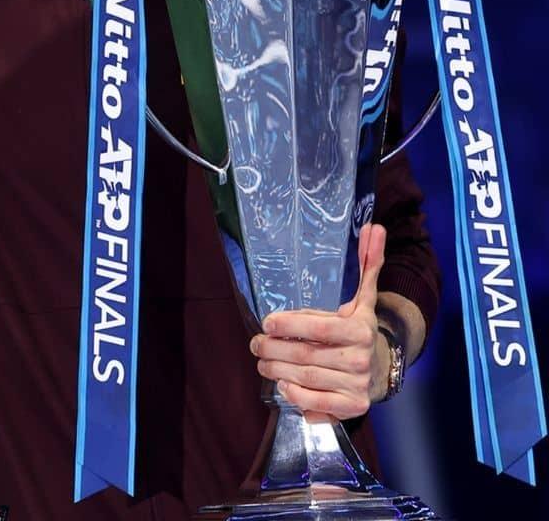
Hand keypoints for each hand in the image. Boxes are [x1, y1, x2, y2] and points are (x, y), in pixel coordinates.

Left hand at [248, 223, 387, 419]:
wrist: (380, 368)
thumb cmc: (358, 329)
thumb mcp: (363, 298)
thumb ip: (367, 264)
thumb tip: (375, 227)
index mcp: (360, 330)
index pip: (318, 328)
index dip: (289, 325)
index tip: (267, 322)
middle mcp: (359, 359)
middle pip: (305, 355)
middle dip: (273, 349)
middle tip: (255, 343)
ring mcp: (356, 385)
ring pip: (305, 377)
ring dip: (276, 369)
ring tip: (262, 360)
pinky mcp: (352, 406)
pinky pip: (317, 404)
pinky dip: (296, 395)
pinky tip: (283, 384)